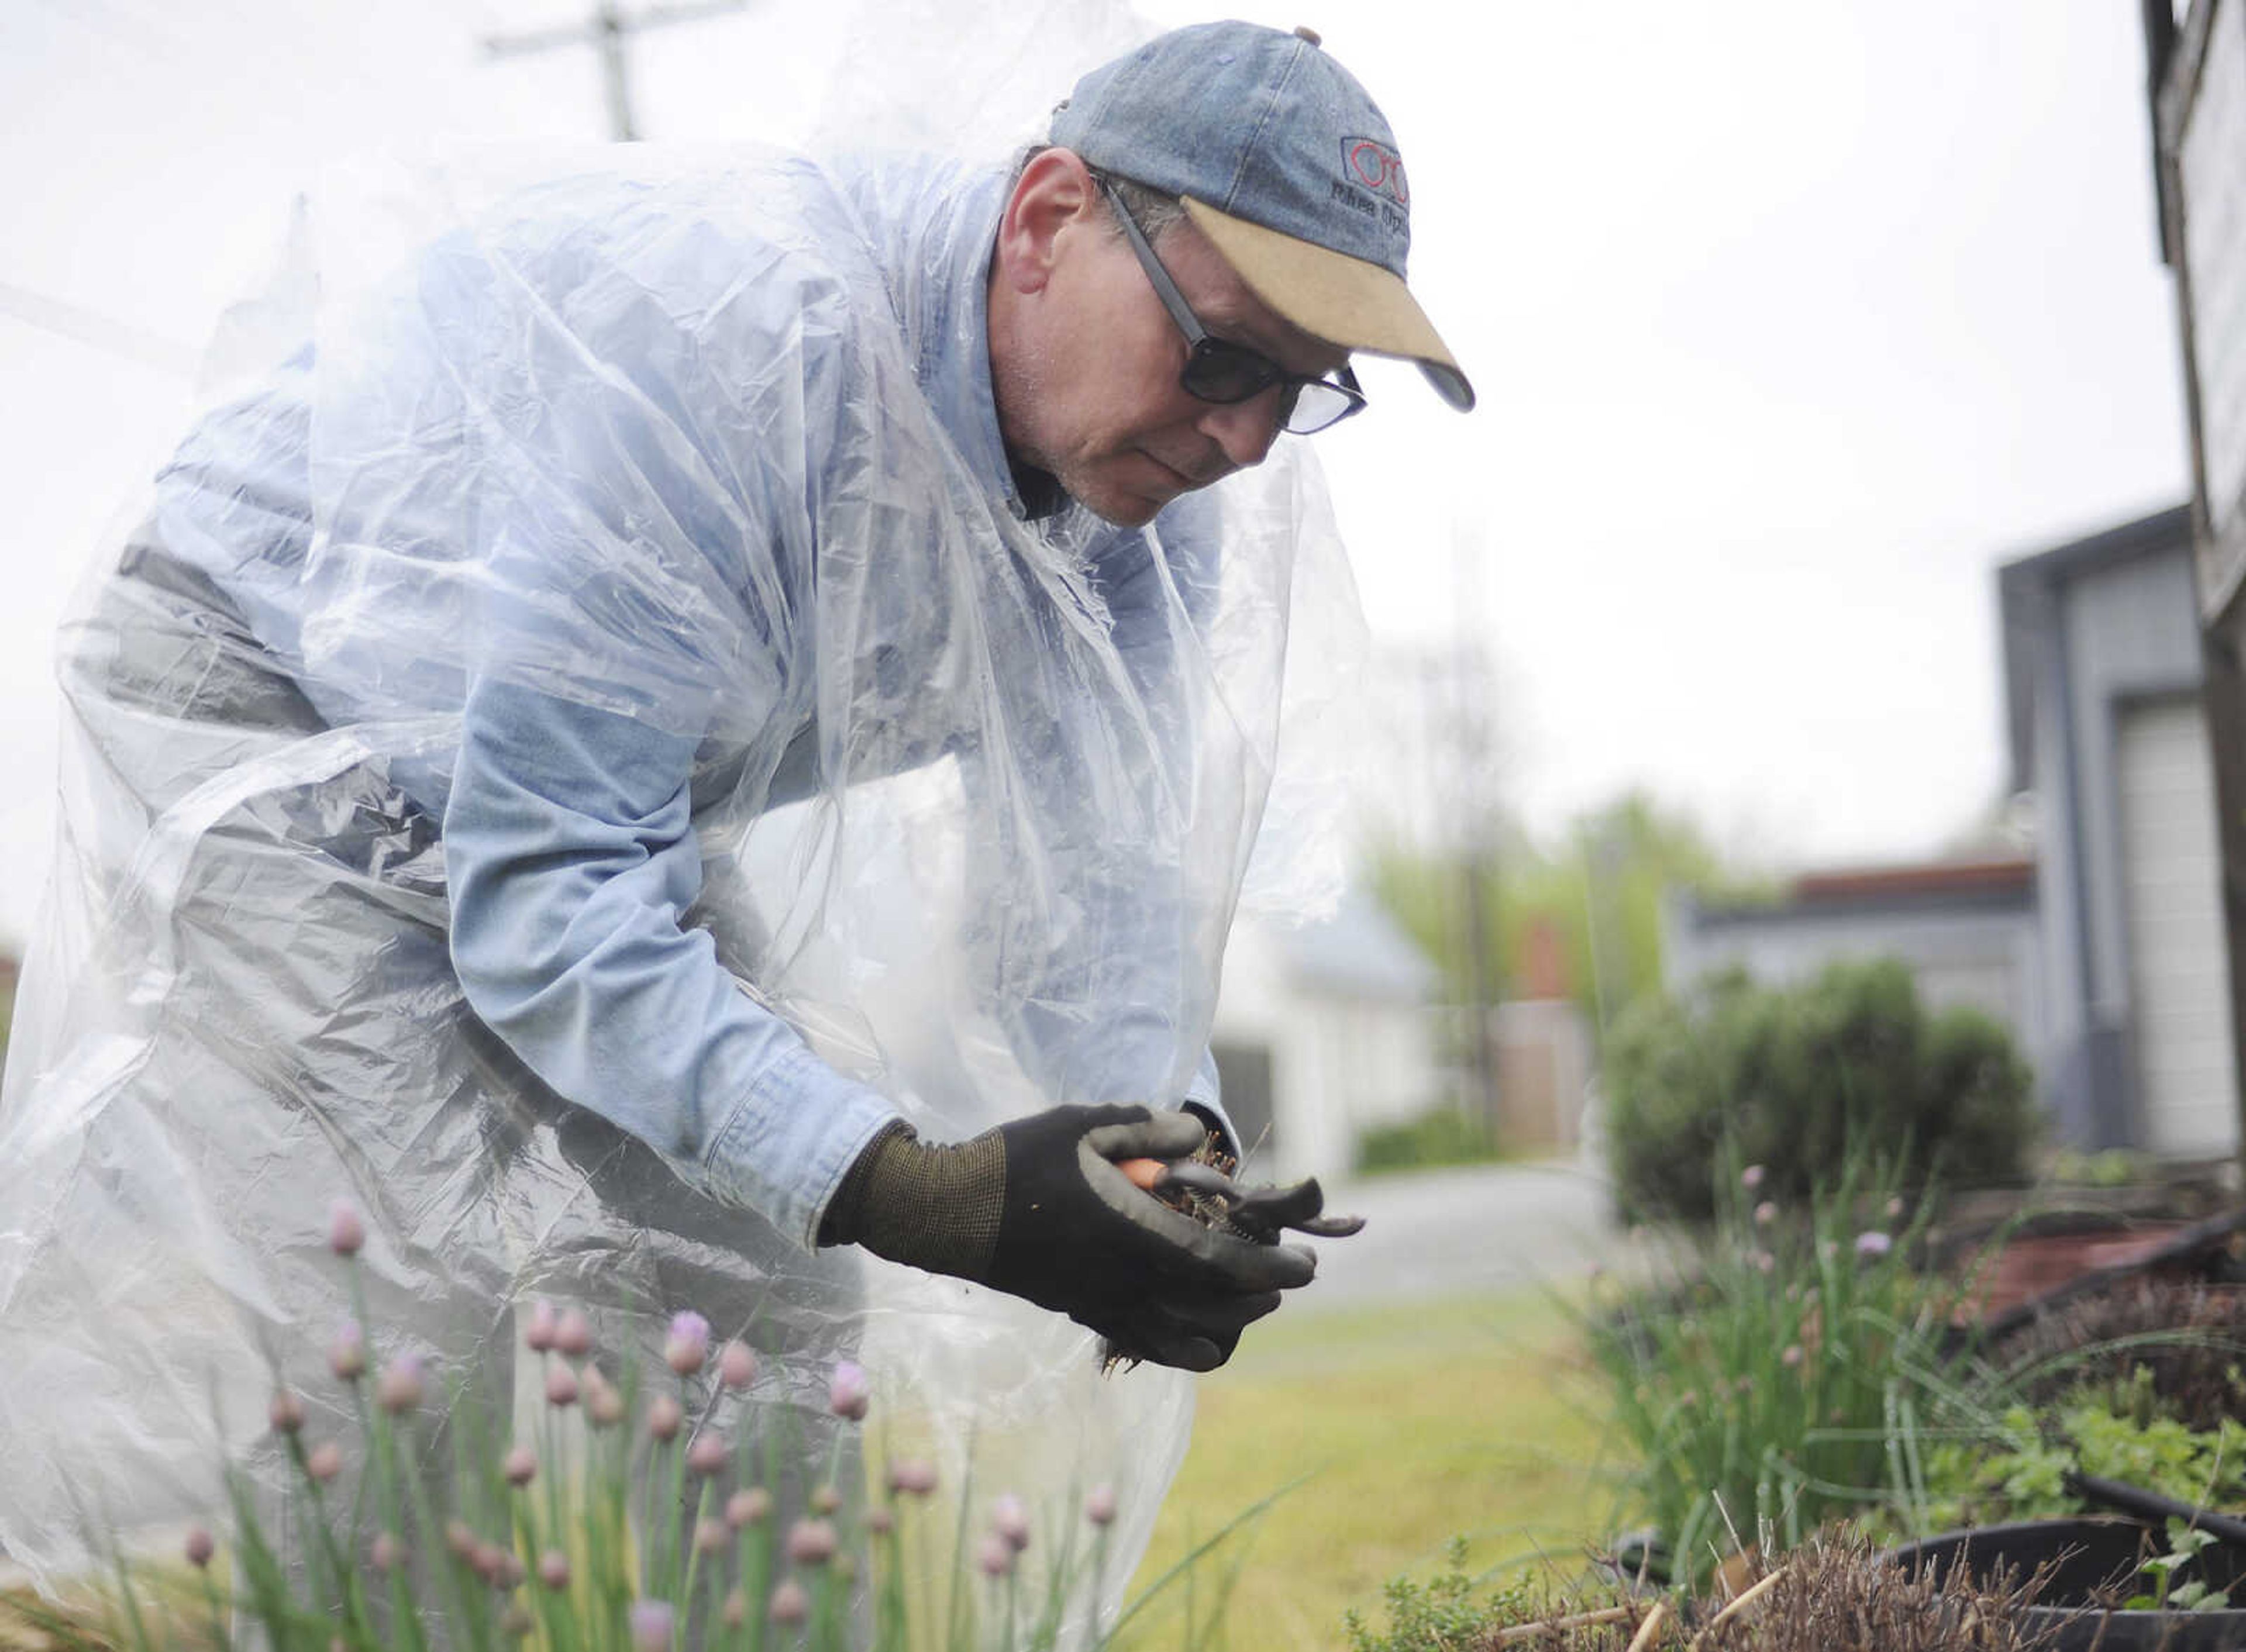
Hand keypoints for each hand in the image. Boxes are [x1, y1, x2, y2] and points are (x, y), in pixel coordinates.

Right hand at [821, 1105, 1315, 1369]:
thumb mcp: (1084, 1127)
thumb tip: (1198, 1137)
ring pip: (1178, 1336)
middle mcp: (1121, 1280)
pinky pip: (1141, 1342)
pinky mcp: (1079, 1312)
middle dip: (1259, 1296)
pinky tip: (1196, 1341)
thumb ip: (1147, 1129)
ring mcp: (1099, 1303)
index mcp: (1130, 1234)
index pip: (1217, 1263)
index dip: (1268, 1267)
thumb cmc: (1018, 1162)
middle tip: (1292, 1279)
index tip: (1304, 1266)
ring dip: (1225, 1325)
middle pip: (1209, 1306)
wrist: (949, 1213)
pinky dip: (1177, 1347)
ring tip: (1253, 1310)